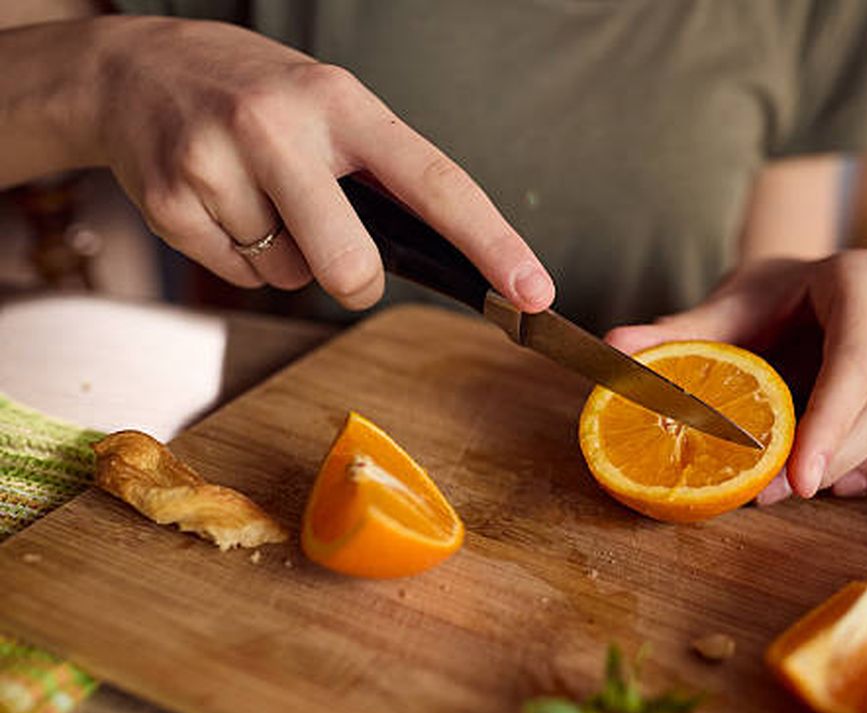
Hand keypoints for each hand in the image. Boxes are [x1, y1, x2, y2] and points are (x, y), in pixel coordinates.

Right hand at [88, 16, 553, 309]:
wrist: (135, 70)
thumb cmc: (255, 95)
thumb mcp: (330, 107)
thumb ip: (380, 174)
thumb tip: (444, 257)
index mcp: (341, 103)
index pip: (436, 182)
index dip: (492, 243)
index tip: (534, 290)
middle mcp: (279, 129)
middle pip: (351, 265)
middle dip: (356, 280)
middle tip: (339, 249)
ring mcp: (218, 165)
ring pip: (291, 276)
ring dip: (288, 256)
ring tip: (260, 194)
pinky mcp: (171, 203)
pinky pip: (240, 277)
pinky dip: (243, 257)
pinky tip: (224, 204)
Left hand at [605, 250, 866, 500]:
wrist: (806, 290)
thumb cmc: (767, 301)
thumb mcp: (726, 308)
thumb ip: (680, 332)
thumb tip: (615, 348)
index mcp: (863, 278)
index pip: (856, 361)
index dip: (827, 426)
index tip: (793, 481)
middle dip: (834, 458)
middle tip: (773, 496)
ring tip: (824, 491)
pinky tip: (861, 484)